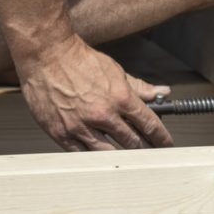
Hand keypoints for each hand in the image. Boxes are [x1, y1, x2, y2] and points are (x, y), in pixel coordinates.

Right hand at [17, 35, 173, 150]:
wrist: (47, 56)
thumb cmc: (79, 61)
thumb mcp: (115, 71)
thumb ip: (139, 87)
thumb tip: (161, 93)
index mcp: (120, 98)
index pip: (149, 124)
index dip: (161, 137)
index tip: (165, 143)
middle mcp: (103, 115)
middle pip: (132, 142)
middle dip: (145, 149)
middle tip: (150, 152)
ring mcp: (81, 126)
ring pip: (109, 153)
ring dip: (122, 156)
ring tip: (128, 157)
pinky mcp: (62, 133)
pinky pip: (82, 154)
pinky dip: (94, 157)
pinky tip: (101, 157)